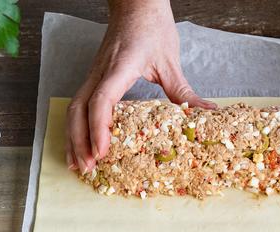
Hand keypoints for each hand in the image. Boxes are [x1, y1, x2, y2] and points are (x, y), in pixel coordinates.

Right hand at [67, 0, 214, 173]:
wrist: (135, 5)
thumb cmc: (152, 27)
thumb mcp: (170, 61)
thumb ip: (184, 92)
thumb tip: (207, 114)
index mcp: (118, 69)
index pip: (101, 101)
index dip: (99, 128)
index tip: (103, 151)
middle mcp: (100, 73)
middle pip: (79, 110)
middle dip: (80, 141)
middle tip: (89, 168)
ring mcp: (93, 76)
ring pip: (73, 109)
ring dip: (73, 138)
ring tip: (79, 165)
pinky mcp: (93, 78)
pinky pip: (78, 105)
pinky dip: (76, 128)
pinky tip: (81, 145)